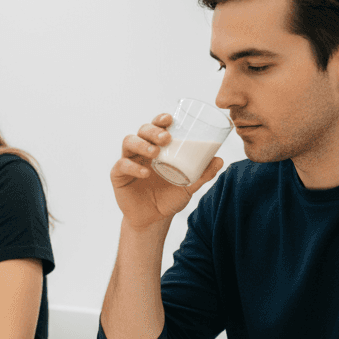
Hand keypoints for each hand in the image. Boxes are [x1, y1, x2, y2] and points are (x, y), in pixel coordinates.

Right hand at [110, 114, 222, 229]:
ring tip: (155, 152)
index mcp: (157, 148)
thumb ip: (203, 174)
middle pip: (142, 130)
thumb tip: (219, 160)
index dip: (160, 119)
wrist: (154, 219)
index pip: (156, 127)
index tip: (170, 119)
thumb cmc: (169, 197)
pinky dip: (133, 167)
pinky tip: (145, 172)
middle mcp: (141, 151)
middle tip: (166, 138)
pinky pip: (122, 166)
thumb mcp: (188, 186)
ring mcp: (128, 161)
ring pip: (129, 142)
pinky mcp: (118, 175)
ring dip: (142, 144)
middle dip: (153, 130)